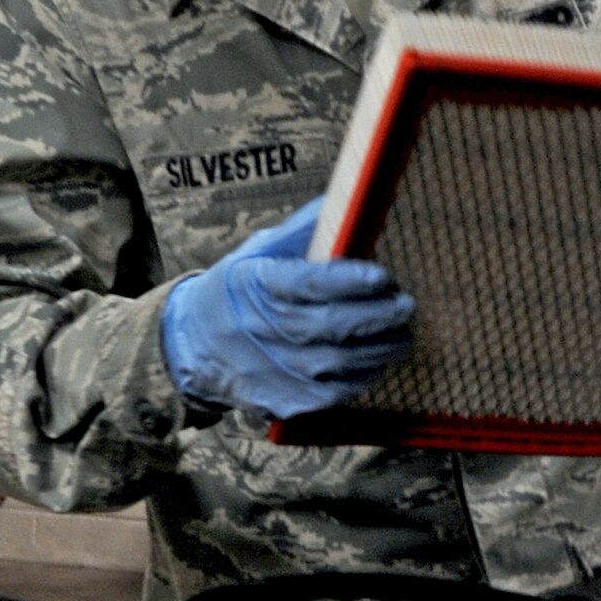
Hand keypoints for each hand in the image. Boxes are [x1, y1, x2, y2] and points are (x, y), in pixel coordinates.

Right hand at [160, 198, 414, 416]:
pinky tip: (377, 360)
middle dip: (377, 315)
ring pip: (340, 363)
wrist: (195, 346)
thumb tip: (349, 200)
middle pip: (331, 325)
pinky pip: (335, 393)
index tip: (381, 275)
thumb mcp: (259, 252)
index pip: (308, 283)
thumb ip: (304, 232)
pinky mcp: (285, 400)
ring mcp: (274, 370)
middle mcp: (263, 329)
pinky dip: (364, 376)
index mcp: (257, 285)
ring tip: (402, 333)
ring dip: (380, 348)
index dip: (349, 280)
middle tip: (405, 304)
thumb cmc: (239, 289)